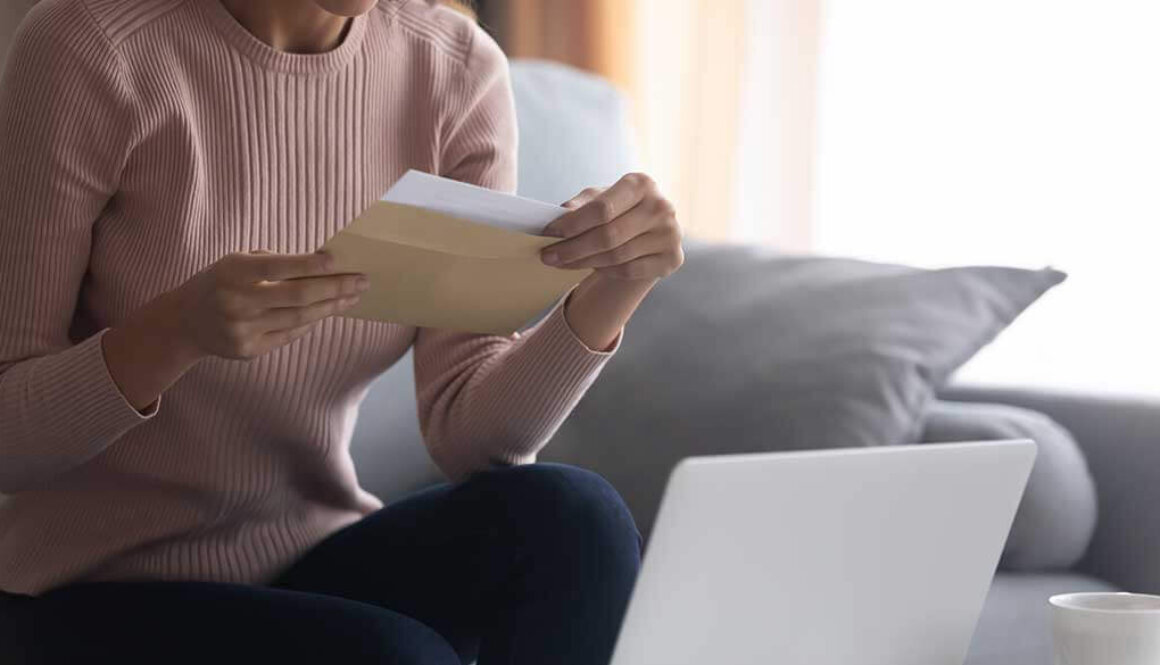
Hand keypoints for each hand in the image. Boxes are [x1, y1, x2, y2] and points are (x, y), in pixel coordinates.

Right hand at [167, 250, 367, 359]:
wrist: (184, 322)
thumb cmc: (221, 283)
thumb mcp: (236, 263)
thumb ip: (274, 262)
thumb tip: (323, 264)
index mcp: (232, 273)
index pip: (278, 266)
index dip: (310, 264)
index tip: (339, 260)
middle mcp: (236, 302)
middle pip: (298, 296)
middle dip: (336, 287)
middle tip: (362, 280)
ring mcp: (242, 329)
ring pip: (299, 318)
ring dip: (331, 306)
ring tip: (353, 296)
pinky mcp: (248, 350)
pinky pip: (290, 334)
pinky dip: (312, 321)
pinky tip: (328, 311)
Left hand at [540, 172, 683, 283]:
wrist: (649, 231)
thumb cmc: (619, 210)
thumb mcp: (599, 198)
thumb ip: (581, 205)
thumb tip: (561, 215)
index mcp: (642, 184)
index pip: (602, 208)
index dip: (572, 224)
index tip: (548, 233)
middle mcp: (661, 207)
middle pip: (608, 235)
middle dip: (572, 248)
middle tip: (547, 255)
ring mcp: (670, 234)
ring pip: (616, 256)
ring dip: (582, 262)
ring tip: (560, 262)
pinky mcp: (672, 259)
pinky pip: (628, 270)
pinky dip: (605, 270)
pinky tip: (590, 266)